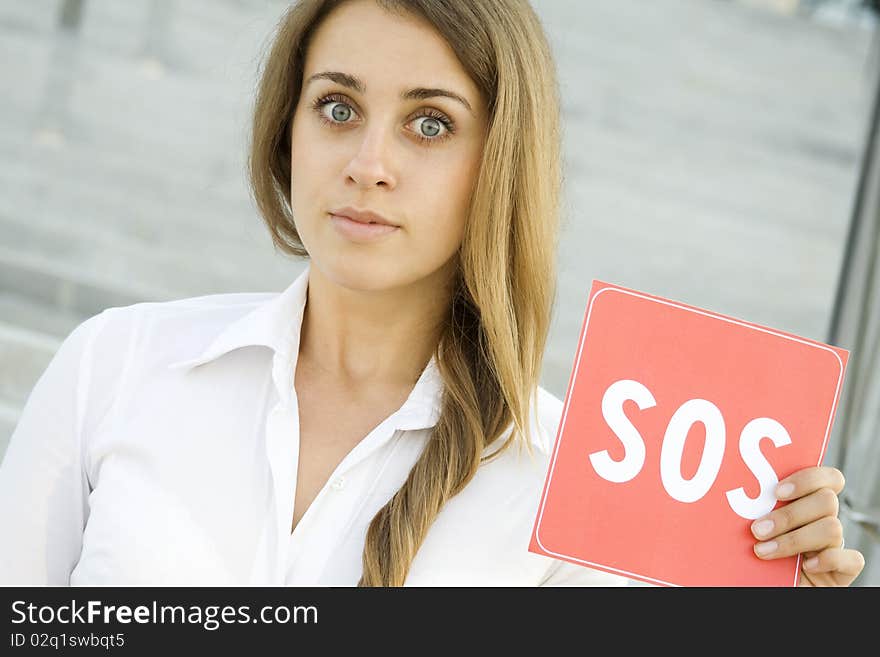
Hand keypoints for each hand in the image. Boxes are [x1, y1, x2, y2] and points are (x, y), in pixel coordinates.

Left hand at [749, 465, 864, 585]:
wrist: (757, 585)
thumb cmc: (749, 557)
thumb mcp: (745, 529)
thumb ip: (748, 509)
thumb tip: (726, 494)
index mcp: (804, 504)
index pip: (826, 478)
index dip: (806, 478)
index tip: (776, 491)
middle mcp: (822, 521)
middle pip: (826, 500)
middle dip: (788, 515)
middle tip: (757, 529)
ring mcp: (833, 546)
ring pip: (833, 528)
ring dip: (794, 539)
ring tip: (762, 551)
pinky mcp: (842, 572)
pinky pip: (852, 559)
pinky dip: (827, 560)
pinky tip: (805, 566)